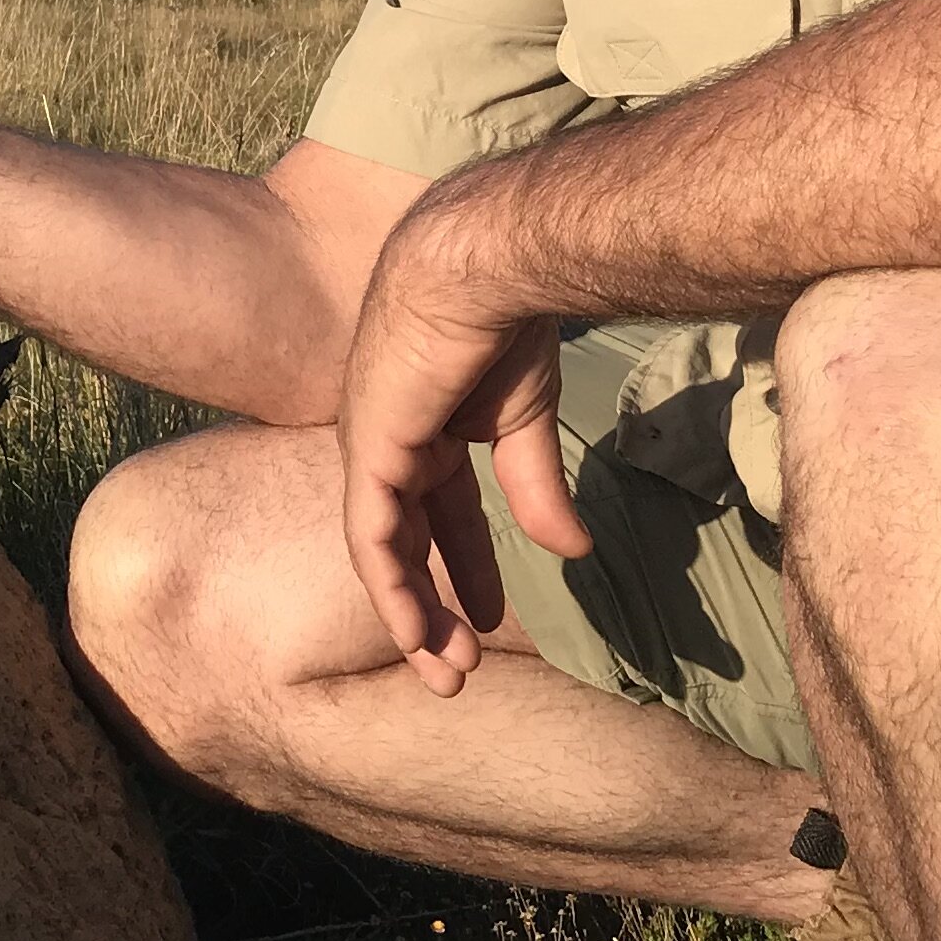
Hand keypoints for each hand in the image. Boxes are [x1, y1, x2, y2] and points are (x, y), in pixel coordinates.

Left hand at [336, 193, 586, 695]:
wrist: (484, 269)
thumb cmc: (506, 325)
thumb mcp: (525, 422)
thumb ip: (534, 488)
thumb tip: (573, 552)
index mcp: (427, 428)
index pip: (440, 513)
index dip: (467, 566)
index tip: (492, 618)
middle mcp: (390, 443)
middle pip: (404, 541)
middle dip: (432, 606)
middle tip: (460, 667)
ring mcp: (371, 448)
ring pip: (384, 552)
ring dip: (413, 616)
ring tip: (445, 671)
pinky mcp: (367, 451)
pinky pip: (371, 539)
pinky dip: (392, 590)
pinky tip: (414, 636)